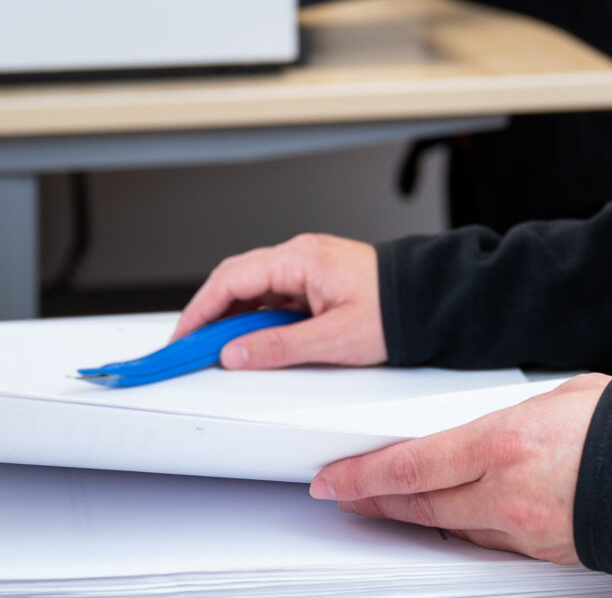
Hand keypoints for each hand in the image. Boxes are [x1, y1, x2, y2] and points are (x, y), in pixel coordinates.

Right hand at [174, 233, 385, 367]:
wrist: (430, 300)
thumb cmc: (394, 311)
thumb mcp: (335, 338)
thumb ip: (280, 347)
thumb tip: (235, 354)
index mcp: (301, 259)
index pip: (232, 279)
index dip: (200, 310)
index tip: (182, 338)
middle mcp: (299, 256)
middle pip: (235, 279)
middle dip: (208, 314)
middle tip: (190, 348)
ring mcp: (305, 267)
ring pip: (252, 288)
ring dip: (231, 317)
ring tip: (217, 351)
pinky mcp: (313, 281)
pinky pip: (271, 295)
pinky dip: (253, 317)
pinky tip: (250, 340)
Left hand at [311, 374, 609, 564]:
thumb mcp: (560, 396)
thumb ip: (513, 413)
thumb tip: (490, 423)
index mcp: (507, 441)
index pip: (414, 463)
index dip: (365, 475)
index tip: (336, 478)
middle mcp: (507, 490)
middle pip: (420, 501)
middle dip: (376, 498)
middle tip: (345, 495)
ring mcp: (522, 527)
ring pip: (448, 526)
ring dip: (412, 516)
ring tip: (386, 505)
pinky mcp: (540, 551)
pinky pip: (486, 541)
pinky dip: (460, 529)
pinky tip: (447, 521)